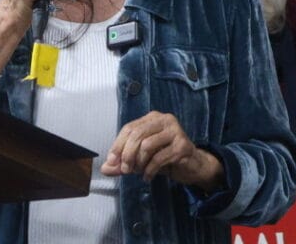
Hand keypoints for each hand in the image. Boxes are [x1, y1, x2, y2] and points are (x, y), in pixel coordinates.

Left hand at [102, 112, 221, 188]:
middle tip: (125, 170)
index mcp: (152, 118)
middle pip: (137, 135)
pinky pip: (159, 158)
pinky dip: (150, 170)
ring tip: (139, 172)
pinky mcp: (183, 145)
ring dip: (139, 163)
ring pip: (147, 145)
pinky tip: (148, 177)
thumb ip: (122, 162)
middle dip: (127, 155)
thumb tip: (104, 169)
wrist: (192, 167)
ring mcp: (175, 131)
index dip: (117, 145)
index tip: (111, 161)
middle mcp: (164, 119)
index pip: (129, 128)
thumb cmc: (165, 158)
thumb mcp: (140, 159)